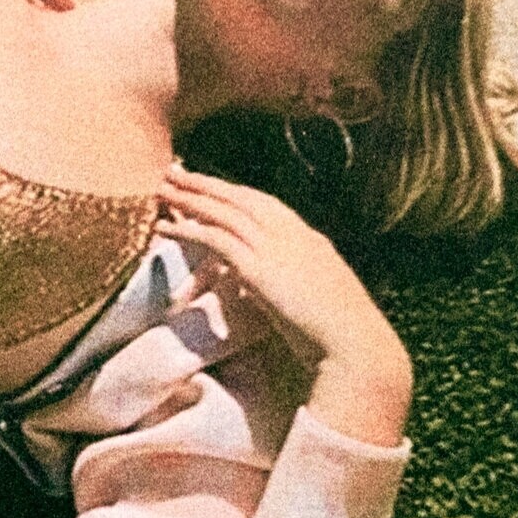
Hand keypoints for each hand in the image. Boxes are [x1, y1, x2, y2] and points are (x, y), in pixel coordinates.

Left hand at [157, 165, 412, 441]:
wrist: (355, 345)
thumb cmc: (338, 334)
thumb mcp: (313, 297)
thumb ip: (288, 282)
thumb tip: (257, 283)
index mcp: (310, 240)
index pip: (266, 205)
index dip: (235, 193)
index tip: (212, 184)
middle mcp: (294, 235)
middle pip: (242, 199)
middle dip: (207, 183)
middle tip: (176, 171)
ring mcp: (277, 249)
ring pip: (225, 212)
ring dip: (190, 198)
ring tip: (162, 188)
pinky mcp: (259, 268)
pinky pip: (215, 239)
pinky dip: (187, 230)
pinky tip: (164, 227)